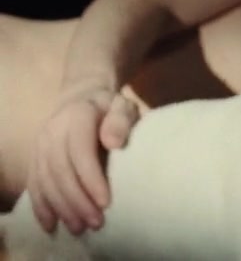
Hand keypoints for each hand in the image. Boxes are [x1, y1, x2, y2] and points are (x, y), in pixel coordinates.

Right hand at [27, 84, 140, 233]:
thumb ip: (121, 120)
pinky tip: (51, 225)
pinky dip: (41, 206)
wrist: (82, 97)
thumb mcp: (123, 105)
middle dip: (77, 200)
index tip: (106, 203)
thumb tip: (114, 143)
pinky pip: (33, 184)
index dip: (91, 179)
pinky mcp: (34, 158)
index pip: (79, 151)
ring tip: (79, 228)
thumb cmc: (110, 107)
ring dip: (61, 208)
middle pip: (60, 170)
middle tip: (96, 223)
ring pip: (45, 180)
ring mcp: (40, 145)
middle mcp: (52, 131)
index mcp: (76, 116)